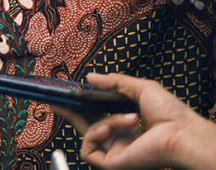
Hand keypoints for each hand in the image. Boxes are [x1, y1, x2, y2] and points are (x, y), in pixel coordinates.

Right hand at [55, 72, 215, 169]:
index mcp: (126, 123)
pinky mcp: (111, 162)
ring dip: (104, 121)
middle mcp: (119, 138)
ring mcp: (115, 150)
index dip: (82, 105)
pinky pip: (89, 150)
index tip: (69, 95)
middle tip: (57, 101)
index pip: (98, 114)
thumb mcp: (140, 88)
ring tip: (128, 119)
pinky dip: (94, 135)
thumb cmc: (169, 112)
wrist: (180, 133)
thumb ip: (114, 81)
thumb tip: (90, 76)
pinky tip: (109, 129)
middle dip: (71, 113)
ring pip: (91, 133)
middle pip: (86, 126)